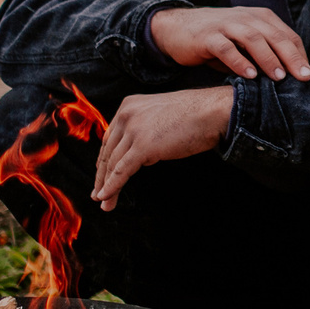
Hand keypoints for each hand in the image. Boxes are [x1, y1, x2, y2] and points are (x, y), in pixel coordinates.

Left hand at [92, 87, 231, 210]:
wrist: (211, 112)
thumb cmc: (194, 115)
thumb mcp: (160, 116)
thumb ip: (145, 130)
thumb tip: (140, 154)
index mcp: (128, 106)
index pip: (110, 137)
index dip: (104, 159)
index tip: (102, 174)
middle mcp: (126, 116)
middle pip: (108, 151)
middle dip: (102, 175)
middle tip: (97, 193)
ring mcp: (134, 130)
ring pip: (113, 163)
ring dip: (106, 186)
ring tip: (104, 202)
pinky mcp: (142, 146)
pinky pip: (122, 171)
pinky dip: (112, 187)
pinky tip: (107, 198)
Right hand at [149, 5, 309, 81]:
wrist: (177, 28)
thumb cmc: (218, 40)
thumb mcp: (244, 45)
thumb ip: (264, 56)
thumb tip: (288, 79)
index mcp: (260, 18)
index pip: (287, 35)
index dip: (299, 54)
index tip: (308, 76)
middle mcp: (246, 18)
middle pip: (274, 35)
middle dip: (291, 57)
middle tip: (303, 77)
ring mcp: (226, 25)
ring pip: (252, 39)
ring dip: (268, 58)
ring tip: (279, 77)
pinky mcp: (207, 36)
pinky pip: (225, 47)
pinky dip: (238, 61)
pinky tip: (248, 75)